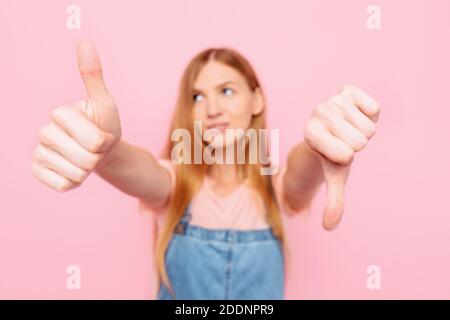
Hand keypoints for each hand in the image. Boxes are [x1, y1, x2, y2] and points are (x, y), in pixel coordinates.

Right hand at [31, 41, 121, 191]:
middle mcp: (44, 132)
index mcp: (60, 113)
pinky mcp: (38, 171)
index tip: (101, 134)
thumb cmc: (103, 125)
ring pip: (77, 174)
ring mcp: (39, 152)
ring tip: (85, 158)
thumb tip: (85, 42)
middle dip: (98, 157)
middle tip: (94, 149)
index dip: (104, 141)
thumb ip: (93, 76)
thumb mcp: (104, 103)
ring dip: (88, 171)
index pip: (93, 140)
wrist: (99, 150)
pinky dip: (75, 182)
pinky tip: (73, 170)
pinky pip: (64, 186)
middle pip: (86, 159)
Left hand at [303, 85, 380, 229]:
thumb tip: (329, 228)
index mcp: (309, 134)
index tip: (336, 153)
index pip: (345, 154)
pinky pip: (373, 107)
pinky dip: (371, 114)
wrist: (332, 128)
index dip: (346, 157)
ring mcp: (332, 100)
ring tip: (348, 128)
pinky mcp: (347, 91)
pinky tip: (356, 115)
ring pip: (369, 126)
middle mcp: (317, 113)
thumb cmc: (331, 155)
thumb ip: (333, 202)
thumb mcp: (333, 177)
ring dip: (363, 130)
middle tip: (344, 141)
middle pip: (361, 140)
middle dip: (357, 145)